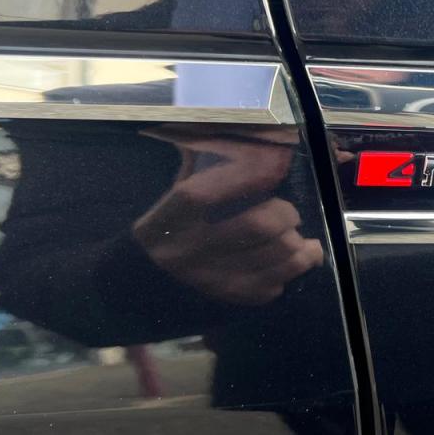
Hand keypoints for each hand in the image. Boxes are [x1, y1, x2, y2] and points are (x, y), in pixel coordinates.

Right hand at [132, 125, 323, 305]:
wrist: (134, 291)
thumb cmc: (165, 232)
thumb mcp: (172, 196)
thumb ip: (201, 163)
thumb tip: (238, 131)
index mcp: (171, 218)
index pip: (209, 192)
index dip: (248, 175)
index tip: (271, 167)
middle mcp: (189, 251)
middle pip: (260, 224)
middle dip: (287, 214)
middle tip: (288, 214)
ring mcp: (211, 281)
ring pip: (279, 257)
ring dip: (299, 244)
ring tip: (297, 237)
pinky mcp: (229, 303)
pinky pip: (277, 284)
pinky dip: (291, 270)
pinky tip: (289, 261)